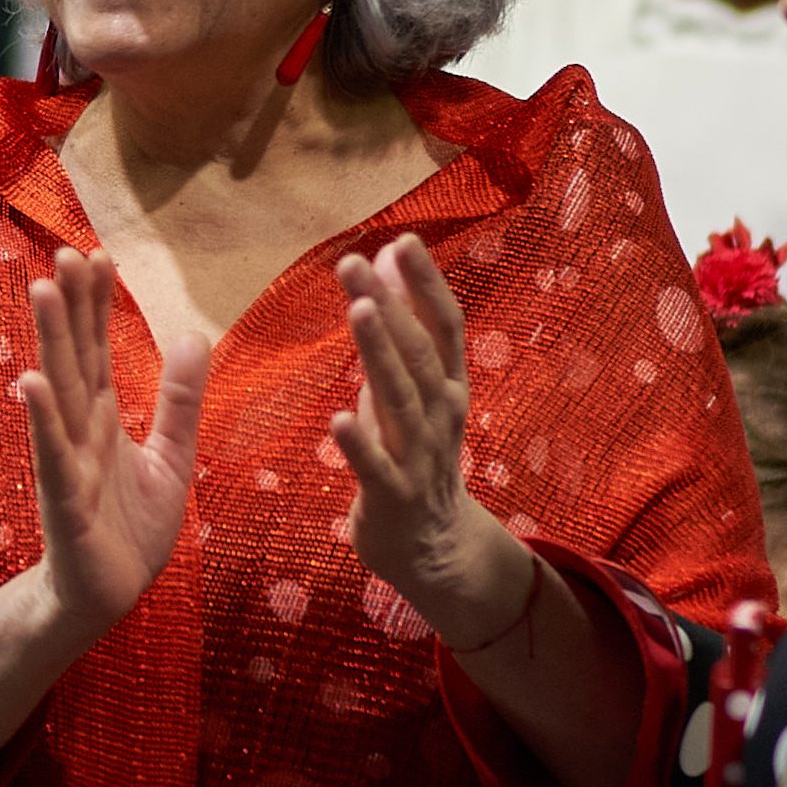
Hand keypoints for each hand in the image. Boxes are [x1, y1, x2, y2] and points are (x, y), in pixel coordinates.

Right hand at [14, 249, 203, 646]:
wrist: (110, 596)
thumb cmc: (132, 530)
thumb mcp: (172, 457)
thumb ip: (181, 400)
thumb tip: (194, 335)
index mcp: (103, 420)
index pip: (99, 350)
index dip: (98, 305)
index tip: (98, 255)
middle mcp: (79, 432)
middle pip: (75, 358)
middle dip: (70, 306)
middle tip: (65, 252)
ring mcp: (68, 463)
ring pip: (60, 393)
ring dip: (50, 342)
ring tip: (43, 291)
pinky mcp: (65, 501)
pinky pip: (53, 454)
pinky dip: (42, 418)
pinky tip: (31, 382)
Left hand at [332, 234, 538, 650]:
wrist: (433, 547)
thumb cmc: (415, 454)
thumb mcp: (415, 386)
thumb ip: (405, 323)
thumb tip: (390, 252)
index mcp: (447, 385)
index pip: (443, 325)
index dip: (425, 283)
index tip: (403, 239)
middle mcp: (440, 415)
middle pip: (418, 353)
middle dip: (390, 305)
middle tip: (355, 262)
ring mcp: (419, 456)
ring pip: (401, 399)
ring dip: (380, 355)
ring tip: (360, 312)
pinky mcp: (392, 496)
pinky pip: (376, 468)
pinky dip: (360, 444)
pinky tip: (339, 419)